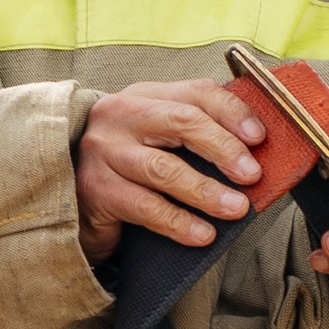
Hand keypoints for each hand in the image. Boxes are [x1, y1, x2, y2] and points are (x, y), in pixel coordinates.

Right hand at [74, 81, 267, 267]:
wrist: (69, 193)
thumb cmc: (128, 167)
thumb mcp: (158, 139)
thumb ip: (194, 135)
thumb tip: (254, 152)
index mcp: (146, 96)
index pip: (196, 93)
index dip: (232, 112)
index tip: (259, 138)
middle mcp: (121, 117)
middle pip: (181, 122)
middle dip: (223, 148)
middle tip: (252, 175)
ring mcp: (104, 152)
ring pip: (163, 168)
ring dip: (205, 191)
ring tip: (236, 208)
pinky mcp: (96, 190)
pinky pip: (145, 207)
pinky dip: (178, 222)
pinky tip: (202, 234)